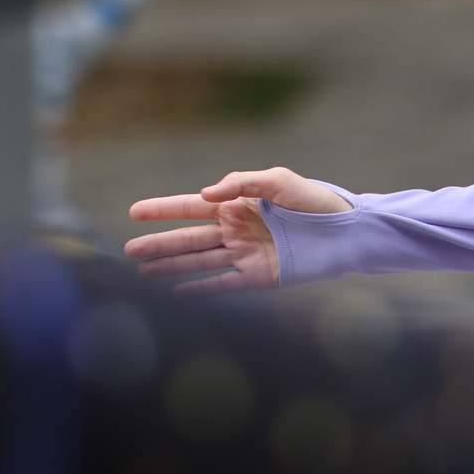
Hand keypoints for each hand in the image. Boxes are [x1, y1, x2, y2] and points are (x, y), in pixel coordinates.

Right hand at [126, 167, 352, 291]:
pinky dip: (201, 290)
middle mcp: (236, 229)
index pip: (191, 207)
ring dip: (170, 266)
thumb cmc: (314, 200)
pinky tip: (178, 292)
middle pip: (188, 238)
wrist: (346, 231)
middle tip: (128, 251)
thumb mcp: (278, 181)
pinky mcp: (258, 276)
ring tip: (142, 272)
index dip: (162, 210)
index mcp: (237, 204)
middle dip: (158, 244)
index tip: (133, 212)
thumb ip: (241, 182)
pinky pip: (223, 284)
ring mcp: (245, 254)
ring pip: (199, 262)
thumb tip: (204, 193)